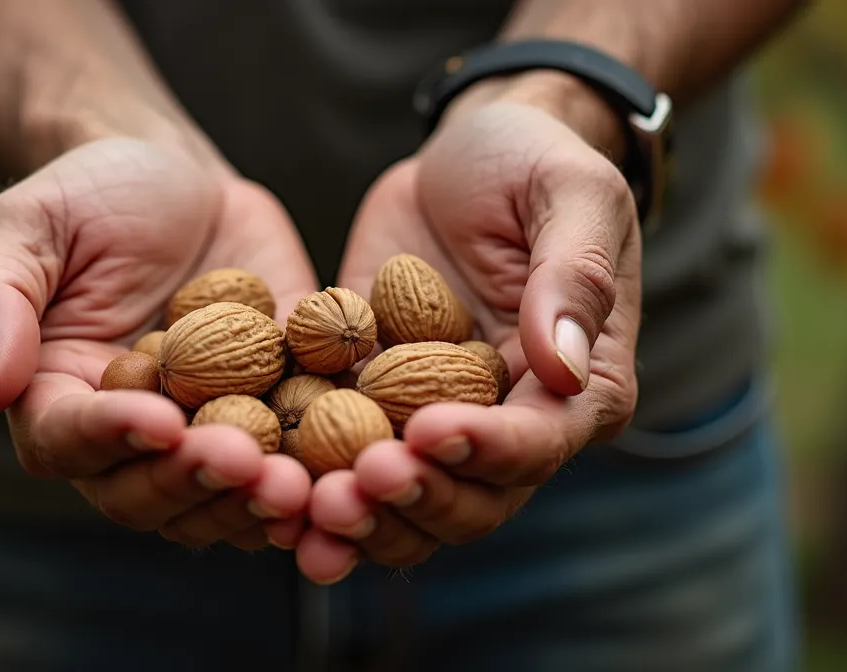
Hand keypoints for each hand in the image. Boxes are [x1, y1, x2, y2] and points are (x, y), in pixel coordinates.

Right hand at [0, 138, 316, 550]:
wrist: (174, 174)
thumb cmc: (85, 194)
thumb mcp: (26, 228)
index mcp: (59, 400)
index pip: (72, 442)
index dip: (113, 438)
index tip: (158, 420)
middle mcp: (131, 436)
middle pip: (151, 490)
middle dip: (198, 482)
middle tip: (244, 462)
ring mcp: (206, 429)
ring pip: (223, 495)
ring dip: (258, 499)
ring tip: (300, 485)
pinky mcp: (276, 408)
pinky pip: (296, 454)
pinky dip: (321, 475)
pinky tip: (354, 469)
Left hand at [297, 88, 643, 583]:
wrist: (463, 154)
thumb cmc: (533, 162)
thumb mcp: (571, 195)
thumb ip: (575, 277)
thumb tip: (566, 369)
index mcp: (579, 386)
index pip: (538, 443)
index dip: (485, 450)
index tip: (426, 434)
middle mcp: (512, 422)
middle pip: (472, 500)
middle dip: (413, 501)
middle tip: (354, 486)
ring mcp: (438, 421)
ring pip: (407, 502)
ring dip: (362, 519)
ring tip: (308, 509)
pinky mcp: (372, 402)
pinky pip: (344, 460)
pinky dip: (311, 488)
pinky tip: (266, 496)